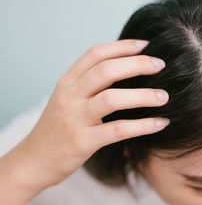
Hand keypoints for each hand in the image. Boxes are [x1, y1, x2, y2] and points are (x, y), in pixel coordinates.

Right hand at [19, 39, 169, 188]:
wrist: (34, 161)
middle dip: (137, 64)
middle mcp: (70, 96)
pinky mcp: (83, 141)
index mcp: (67, 82)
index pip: (95, 54)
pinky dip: (143, 125)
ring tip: (164, 97)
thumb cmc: (58, 128)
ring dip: (143, 96)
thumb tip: (125, 69)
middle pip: (106, 71)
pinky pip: (118, 130)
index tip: (146, 44)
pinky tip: (160, 123)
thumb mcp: (67, 99)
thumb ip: (89, 84)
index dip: (122, 46)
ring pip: (112, 98)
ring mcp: (75, 118)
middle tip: (160, 64)